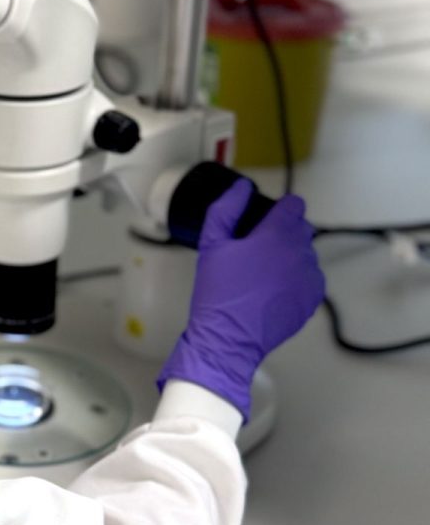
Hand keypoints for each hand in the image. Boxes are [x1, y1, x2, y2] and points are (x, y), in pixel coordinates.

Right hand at [158, 179, 325, 419]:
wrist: (229, 337)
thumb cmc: (217, 289)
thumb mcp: (211, 245)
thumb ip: (225, 210)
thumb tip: (242, 187)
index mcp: (277, 234)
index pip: (294, 206)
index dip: (279, 208)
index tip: (264, 220)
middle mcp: (301, 252)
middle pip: (302, 228)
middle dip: (284, 231)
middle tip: (257, 249)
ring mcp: (311, 277)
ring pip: (306, 254)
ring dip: (290, 255)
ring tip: (263, 273)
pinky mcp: (313, 299)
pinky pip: (310, 278)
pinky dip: (296, 278)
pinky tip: (273, 290)